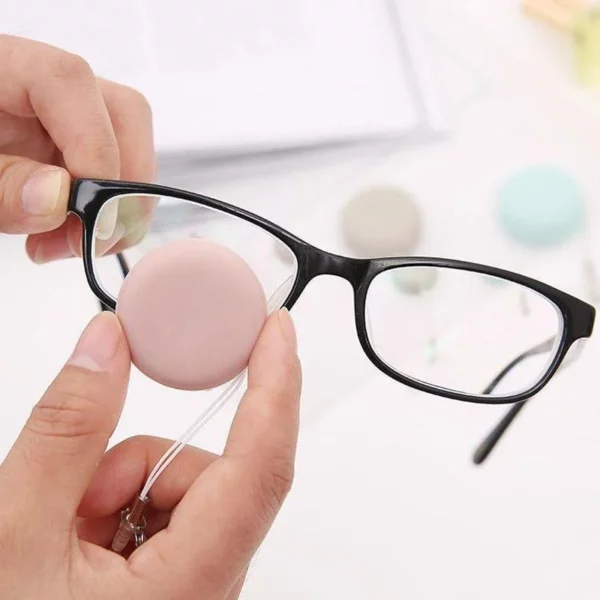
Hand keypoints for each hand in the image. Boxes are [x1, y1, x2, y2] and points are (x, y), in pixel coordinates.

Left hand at [0, 35, 155, 261]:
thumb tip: (57, 196)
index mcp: (2, 68)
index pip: (70, 83)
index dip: (94, 146)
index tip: (89, 212)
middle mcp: (45, 89)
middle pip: (123, 114)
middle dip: (123, 185)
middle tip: (92, 238)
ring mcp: (66, 120)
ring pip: (129, 149)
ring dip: (116, 209)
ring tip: (66, 246)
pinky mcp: (72, 151)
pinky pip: (115, 176)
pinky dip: (105, 215)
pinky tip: (65, 238)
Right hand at [0, 309, 300, 598]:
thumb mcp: (15, 534)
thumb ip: (66, 429)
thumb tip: (106, 343)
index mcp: (190, 586)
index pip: (261, 465)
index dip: (276, 386)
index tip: (277, 329)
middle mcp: (206, 589)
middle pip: (209, 475)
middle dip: (138, 462)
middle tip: (74, 493)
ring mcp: (190, 586)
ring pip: (179, 490)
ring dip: (118, 490)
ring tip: (60, 538)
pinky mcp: (171, 583)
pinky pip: (162, 513)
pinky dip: (116, 510)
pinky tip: (74, 546)